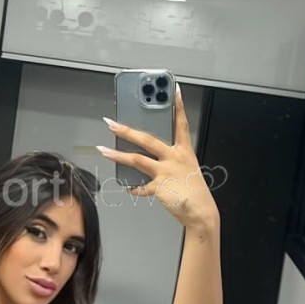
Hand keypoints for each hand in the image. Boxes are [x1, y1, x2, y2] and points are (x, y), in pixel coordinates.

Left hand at [97, 86, 219, 228]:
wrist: (201, 213)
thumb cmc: (194, 191)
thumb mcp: (187, 168)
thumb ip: (170, 158)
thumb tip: (150, 155)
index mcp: (184, 151)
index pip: (181, 124)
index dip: (178, 106)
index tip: (174, 90)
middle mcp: (174, 158)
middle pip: (147, 139)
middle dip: (126, 130)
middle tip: (111, 123)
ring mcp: (166, 172)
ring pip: (137, 159)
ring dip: (117, 154)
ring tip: (103, 149)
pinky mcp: (159, 187)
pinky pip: (140, 187)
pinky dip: (132, 187)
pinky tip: (127, 187)